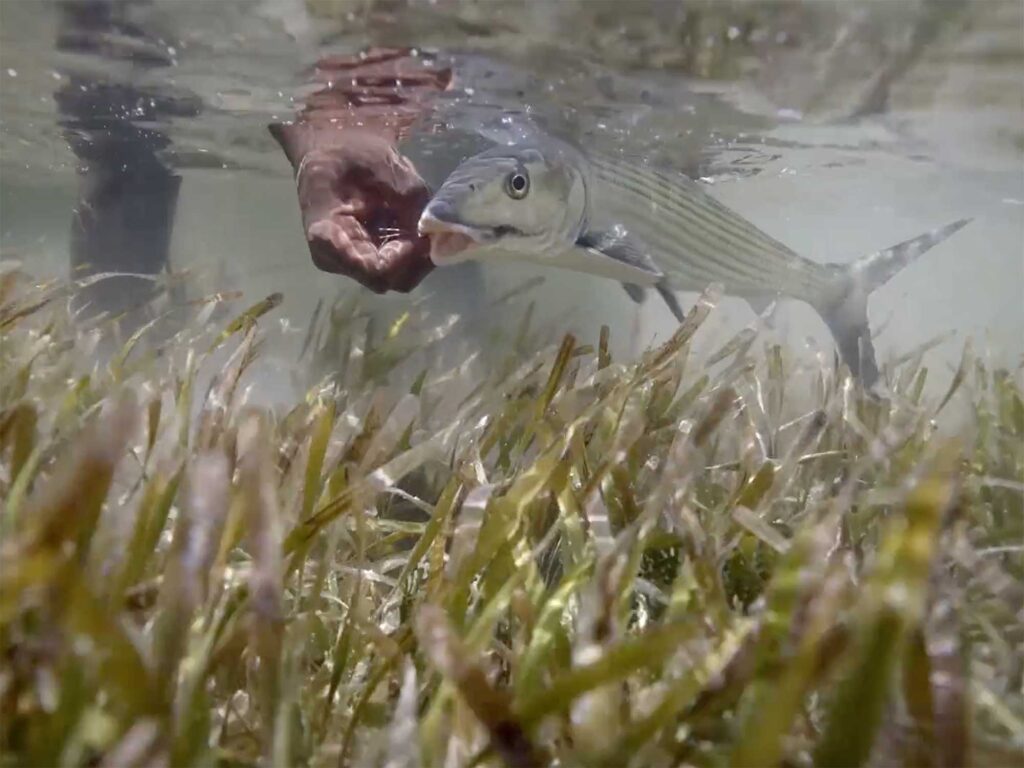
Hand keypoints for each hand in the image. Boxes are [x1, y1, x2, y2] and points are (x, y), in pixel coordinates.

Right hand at [293, 131, 433, 293]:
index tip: (418, 235)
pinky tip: (417, 225)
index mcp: (327, 235)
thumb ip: (408, 195)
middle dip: (417, 257)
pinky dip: (415, 250)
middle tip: (433, 228)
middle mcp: (337, 258)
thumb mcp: (381, 161)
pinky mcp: (367, 260)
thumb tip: (433, 227)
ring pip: (398, 278)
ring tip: (425, 222)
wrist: (329, 149)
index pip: (371, 269)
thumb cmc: (347, 151)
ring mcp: (353, 262)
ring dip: (419, 254)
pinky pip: (399, 268)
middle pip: (389, 280)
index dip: (403, 259)